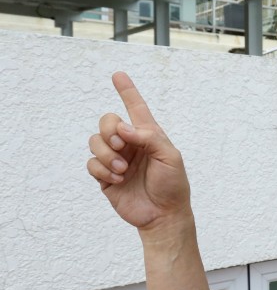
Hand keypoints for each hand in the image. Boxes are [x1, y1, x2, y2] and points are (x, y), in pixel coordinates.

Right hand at [87, 72, 191, 232]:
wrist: (163, 214)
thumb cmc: (172, 184)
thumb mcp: (170, 157)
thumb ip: (149, 137)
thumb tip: (123, 128)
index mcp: (148, 135)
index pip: (136, 108)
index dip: (127, 91)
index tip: (118, 75)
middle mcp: (130, 144)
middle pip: (107, 121)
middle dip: (109, 130)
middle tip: (121, 145)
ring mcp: (116, 159)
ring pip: (94, 142)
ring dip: (105, 153)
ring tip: (121, 168)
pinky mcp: (104, 176)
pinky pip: (90, 164)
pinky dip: (101, 169)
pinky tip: (117, 178)